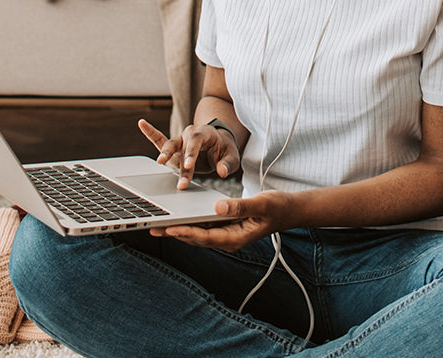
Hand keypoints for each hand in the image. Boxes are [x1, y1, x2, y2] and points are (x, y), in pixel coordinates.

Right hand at [138, 119, 239, 189]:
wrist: (218, 143)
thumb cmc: (224, 149)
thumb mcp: (231, 156)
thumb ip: (228, 164)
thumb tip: (222, 171)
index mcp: (205, 133)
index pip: (196, 142)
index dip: (192, 153)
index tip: (189, 165)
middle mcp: (190, 134)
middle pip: (183, 148)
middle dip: (182, 163)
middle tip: (182, 178)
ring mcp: (180, 140)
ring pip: (170, 145)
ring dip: (165, 154)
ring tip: (160, 162)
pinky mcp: (174, 147)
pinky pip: (160, 138)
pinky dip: (150, 132)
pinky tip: (141, 123)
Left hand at [149, 191, 292, 251]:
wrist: (290, 210)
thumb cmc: (278, 207)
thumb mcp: (261, 203)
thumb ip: (240, 206)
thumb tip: (218, 207)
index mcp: (236, 237)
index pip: (206, 237)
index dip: (187, 232)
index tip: (170, 228)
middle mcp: (229, 239)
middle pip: (197, 237)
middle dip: (175, 232)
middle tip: (153, 227)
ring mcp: (227, 234)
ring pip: (199, 233)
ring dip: (179, 229)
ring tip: (158, 224)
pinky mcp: (227, 227)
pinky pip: (205, 227)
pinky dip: (191, 222)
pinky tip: (179, 218)